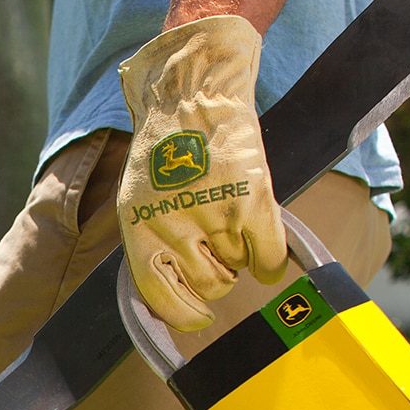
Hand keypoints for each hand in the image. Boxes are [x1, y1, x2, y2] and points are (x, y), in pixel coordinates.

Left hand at [117, 15, 287, 331]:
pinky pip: (269, 258)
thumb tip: (171, 299)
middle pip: (209, 285)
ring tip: (228, 214)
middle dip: (216, 271)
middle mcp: (174, 225)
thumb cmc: (165, 148)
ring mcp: (215, 213)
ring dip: (239, 253)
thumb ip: (152, 245)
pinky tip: (265, 249)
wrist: (193, 90)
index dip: (182, 315)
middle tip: (214, 240)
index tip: (199, 318)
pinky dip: (271, 261)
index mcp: (139, 228)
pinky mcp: (251, 199)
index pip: (159, 296)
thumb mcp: (138, 199)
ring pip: (239, 269)